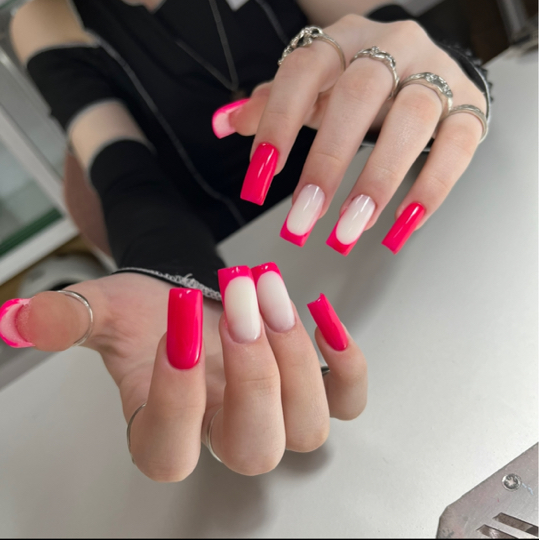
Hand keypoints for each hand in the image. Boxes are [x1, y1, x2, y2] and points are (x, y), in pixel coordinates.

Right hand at [0, 267, 366, 479]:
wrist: (187, 300)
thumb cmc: (147, 314)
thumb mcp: (105, 309)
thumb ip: (68, 318)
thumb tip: (15, 317)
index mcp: (164, 430)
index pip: (170, 450)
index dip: (176, 395)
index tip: (171, 322)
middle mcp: (223, 433)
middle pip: (254, 449)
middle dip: (252, 369)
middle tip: (235, 295)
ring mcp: (274, 416)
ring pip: (307, 428)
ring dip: (295, 355)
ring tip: (265, 287)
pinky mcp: (311, 388)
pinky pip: (347, 402)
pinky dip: (347, 365)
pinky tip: (320, 311)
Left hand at [216, 15, 486, 252]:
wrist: (426, 67)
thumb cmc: (361, 84)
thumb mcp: (314, 87)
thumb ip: (272, 103)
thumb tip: (226, 123)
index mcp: (343, 40)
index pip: (305, 70)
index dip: (279, 121)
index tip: (260, 175)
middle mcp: (392, 48)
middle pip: (359, 96)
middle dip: (327, 163)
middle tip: (303, 218)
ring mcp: (436, 75)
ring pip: (411, 120)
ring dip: (378, 181)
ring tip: (350, 229)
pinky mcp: (469, 107)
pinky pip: (458, 146)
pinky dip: (430, 188)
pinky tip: (401, 224)